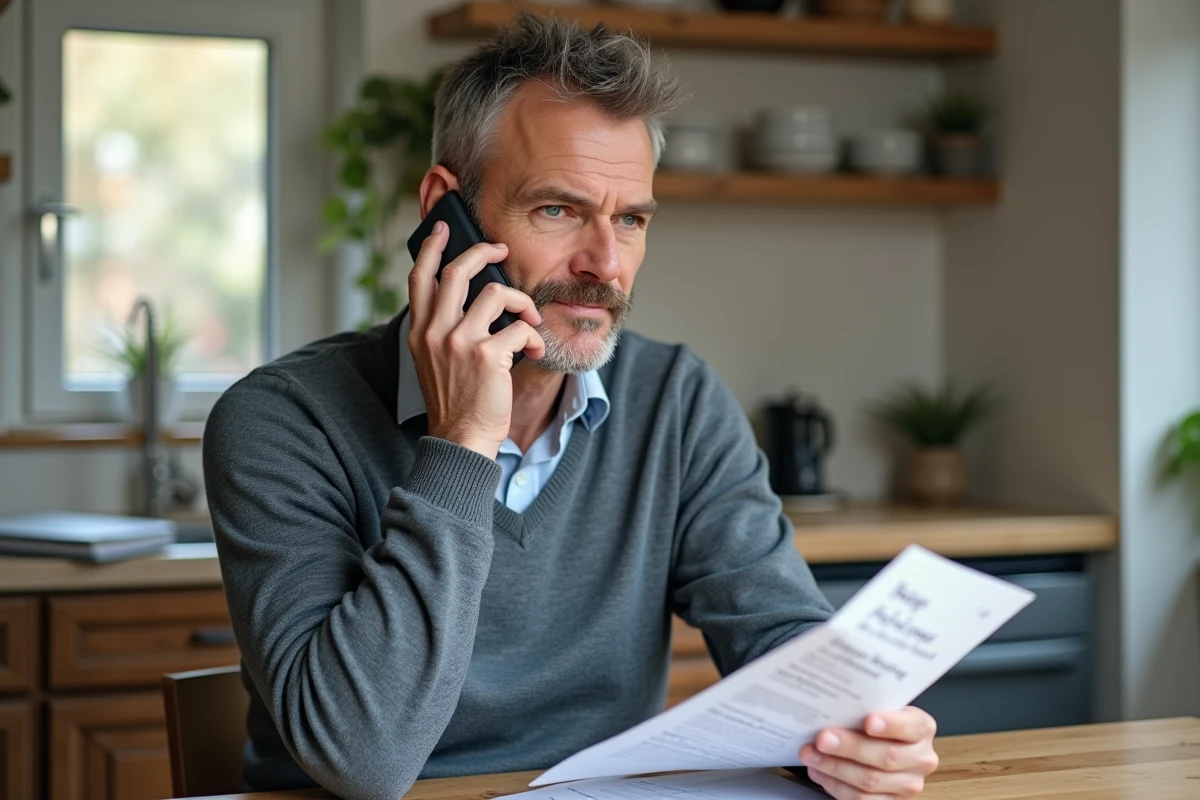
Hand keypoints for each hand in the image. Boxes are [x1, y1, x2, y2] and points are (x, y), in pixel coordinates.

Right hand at [407, 220, 545, 458]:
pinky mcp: (486, 355)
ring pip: (495, 292)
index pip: (419, 278)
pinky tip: (535, 352)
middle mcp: (435, 331)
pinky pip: (520, 328)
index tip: (442, 229)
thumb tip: (472, 298)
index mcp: (420, 331)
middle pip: (457, 270)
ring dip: (521, 301)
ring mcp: (459, 341)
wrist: (461, 439)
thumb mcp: (434, 361)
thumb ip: (443, 329)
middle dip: (482, 251)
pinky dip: (534, 338)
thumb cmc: (456, 401)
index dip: (431, 248)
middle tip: (500, 248)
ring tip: (529, 317)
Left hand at [799, 707, 938, 798]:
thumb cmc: (875, 721)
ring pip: (870, 781)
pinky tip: (819, 771)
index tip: (869, 721)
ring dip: (835, 768)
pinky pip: (861, 799)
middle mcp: (920, 758)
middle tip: (823, 738)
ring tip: (811, 755)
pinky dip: (835, 785)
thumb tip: (835, 706)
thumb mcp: (877, 707)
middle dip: (850, 747)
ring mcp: (907, 784)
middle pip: (887, 756)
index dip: (891, 725)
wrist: (881, 743)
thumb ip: (864, 707)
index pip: (912, 726)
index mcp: (922, 729)